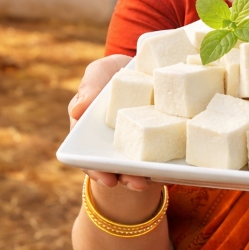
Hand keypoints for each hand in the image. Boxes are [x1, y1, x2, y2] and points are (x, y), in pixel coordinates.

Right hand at [68, 54, 153, 190]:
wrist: (145, 65)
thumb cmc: (114, 72)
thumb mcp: (99, 73)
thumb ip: (89, 89)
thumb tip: (77, 112)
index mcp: (93, 133)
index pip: (89, 158)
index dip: (96, 170)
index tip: (107, 179)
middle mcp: (114, 145)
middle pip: (115, 169)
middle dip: (125, 180)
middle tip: (136, 184)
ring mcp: (137, 145)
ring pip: (137, 168)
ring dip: (143, 177)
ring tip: (150, 182)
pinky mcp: (159, 142)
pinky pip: (159, 158)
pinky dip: (163, 166)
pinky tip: (170, 170)